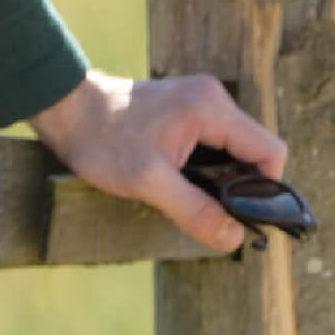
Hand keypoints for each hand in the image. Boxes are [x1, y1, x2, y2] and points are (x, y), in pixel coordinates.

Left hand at [28, 67, 286, 254]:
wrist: (64, 108)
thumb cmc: (101, 140)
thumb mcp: (147, 182)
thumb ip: (195, 210)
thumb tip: (236, 236)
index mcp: (210, 107)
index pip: (270, 151)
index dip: (266, 189)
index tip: (243, 215)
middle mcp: (212, 97)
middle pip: (255, 151)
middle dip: (243, 186)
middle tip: (214, 213)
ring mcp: (199, 100)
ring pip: (236, 150)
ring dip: (223, 178)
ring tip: (192, 197)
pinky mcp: (186, 108)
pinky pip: (216, 143)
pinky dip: (209, 166)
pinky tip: (182, 181)